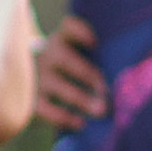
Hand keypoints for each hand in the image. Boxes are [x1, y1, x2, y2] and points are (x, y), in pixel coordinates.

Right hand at [29, 12, 108, 129]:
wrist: (27, 89)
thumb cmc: (64, 73)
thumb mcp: (73, 59)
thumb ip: (94, 63)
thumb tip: (124, 83)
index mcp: (61, 41)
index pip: (68, 27)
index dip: (80, 31)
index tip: (94, 42)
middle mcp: (47, 55)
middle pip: (67, 60)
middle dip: (89, 75)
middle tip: (107, 91)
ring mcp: (37, 78)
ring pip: (59, 87)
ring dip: (82, 99)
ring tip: (101, 111)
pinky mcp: (30, 100)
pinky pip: (47, 109)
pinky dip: (64, 117)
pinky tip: (80, 124)